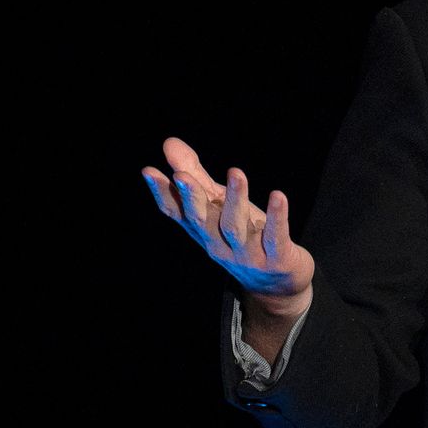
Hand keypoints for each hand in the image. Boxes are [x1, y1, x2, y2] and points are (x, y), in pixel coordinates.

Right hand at [142, 136, 314, 323]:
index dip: (162, 194)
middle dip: (191, 198)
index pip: (177, 213)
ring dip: (235, 199)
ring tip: (236, 172)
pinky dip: (277, 217)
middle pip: (201, 221)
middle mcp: (219, 244)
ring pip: (235, 227)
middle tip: (182, 175)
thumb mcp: (220, 207)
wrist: (278, 285)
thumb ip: (197, 176)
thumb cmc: (244, 237)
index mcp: (203, 230)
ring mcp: (247, 254)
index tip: (149, 171)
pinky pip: (275, 237)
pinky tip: (279, 196)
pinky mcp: (276, 258)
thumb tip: (169, 143)